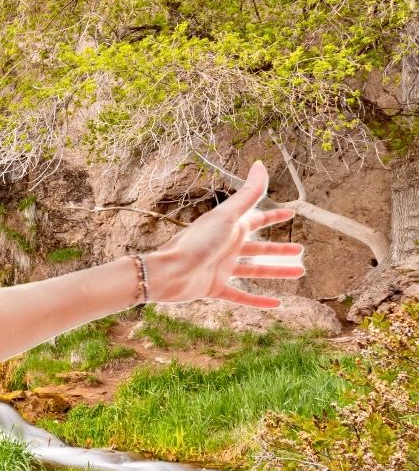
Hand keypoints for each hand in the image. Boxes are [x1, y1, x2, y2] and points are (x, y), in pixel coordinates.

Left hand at [144, 160, 303, 307]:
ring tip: (300, 272)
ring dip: (277, 272)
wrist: (169, 272)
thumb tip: (260, 164)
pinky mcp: (214, 287)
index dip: (274, 216)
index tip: (292, 213)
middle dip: (279, 249)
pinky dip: (258, 301)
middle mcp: (226, 247)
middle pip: (259, 247)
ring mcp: (220, 268)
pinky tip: (277, 305)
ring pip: (255, 270)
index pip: (257, 220)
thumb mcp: (227, 216)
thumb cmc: (197, 242)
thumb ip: (247, 193)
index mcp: (229, 228)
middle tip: (301, 251)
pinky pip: (241, 296)